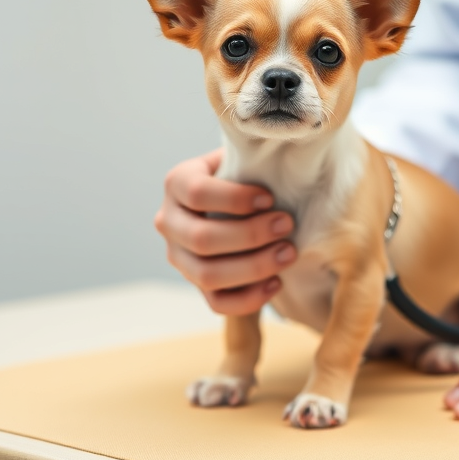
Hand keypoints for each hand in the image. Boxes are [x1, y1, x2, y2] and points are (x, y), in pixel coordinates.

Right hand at [154, 149, 296, 315]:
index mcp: (176, 183)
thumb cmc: (247, 174)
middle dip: (251, 235)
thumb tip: (279, 157)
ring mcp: (179, 257)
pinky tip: (277, 282)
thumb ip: (250, 158)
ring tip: (289, 253)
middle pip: (202, 239)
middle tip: (288, 224)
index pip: (196, 193)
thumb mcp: (241, 157)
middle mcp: (169, 222)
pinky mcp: (197, 284)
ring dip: (254, 267)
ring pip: (208, 275)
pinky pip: (217, 303)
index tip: (270, 198)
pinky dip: (249, 298)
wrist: (240, 200)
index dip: (235, 199)